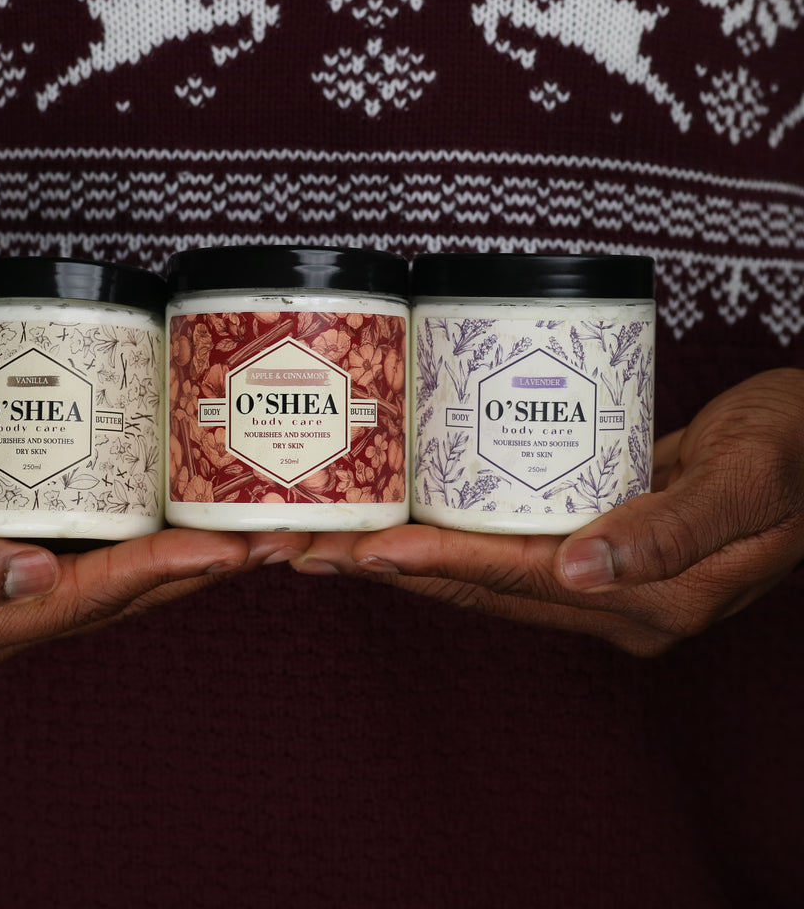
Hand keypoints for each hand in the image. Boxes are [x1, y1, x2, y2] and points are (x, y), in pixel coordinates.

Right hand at [0, 405, 286, 670]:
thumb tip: (30, 577)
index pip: (83, 602)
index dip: (156, 578)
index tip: (221, 552)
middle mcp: (3, 612)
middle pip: (121, 597)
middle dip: (198, 572)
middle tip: (270, 542)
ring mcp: (16, 581)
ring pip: (122, 576)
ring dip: (189, 557)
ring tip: (254, 531)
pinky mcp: (22, 544)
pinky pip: (101, 544)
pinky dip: (151, 533)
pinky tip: (189, 513)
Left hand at [292, 369, 803, 655]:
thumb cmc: (799, 449)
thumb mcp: (750, 477)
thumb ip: (673, 528)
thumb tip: (581, 572)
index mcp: (650, 599)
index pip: (511, 580)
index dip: (429, 563)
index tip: (356, 549)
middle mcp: (615, 602)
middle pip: (476, 587)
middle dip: (387, 570)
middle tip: (299, 549)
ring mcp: (602, 581)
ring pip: (479, 573)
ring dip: (402, 557)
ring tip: (324, 540)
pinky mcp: (596, 549)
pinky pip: (504, 549)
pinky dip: (446, 539)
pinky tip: (402, 521)